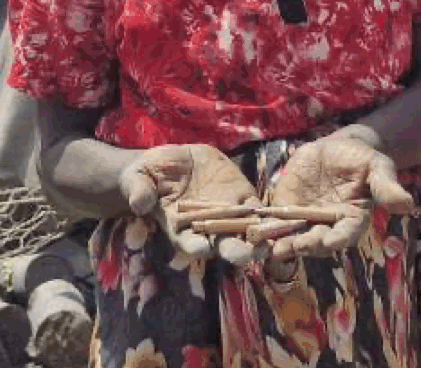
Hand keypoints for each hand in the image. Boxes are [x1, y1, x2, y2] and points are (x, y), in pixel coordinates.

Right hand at [118, 144, 260, 265]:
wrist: (169, 164)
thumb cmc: (147, 177)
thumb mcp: (138, 179)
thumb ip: (140, 191)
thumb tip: (138, 202)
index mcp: (181, 229)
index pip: (189, 242)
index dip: (196, 245)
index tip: (203, 247)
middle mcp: (206, 229)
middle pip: (223, 245)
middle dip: (236, 251)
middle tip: (248, 256)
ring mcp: (227, 214)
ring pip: (246, 232)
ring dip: (260, 238)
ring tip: (272, 241)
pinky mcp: (241, 197)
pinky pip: (257, 208)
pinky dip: (270, 215)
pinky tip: (282, 218)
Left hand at [266, 136, 413, 259]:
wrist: (337, 149)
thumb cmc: (362, 160)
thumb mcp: (378, 168)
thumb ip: (387, 187)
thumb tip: (407, 204)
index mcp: (351, 221)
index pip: (345, 235)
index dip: (337, 239)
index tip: (328, 242)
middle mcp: (327, 227)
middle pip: (315, 241)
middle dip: (303, 245)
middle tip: (290, 248)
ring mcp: (304, 219)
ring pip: (292, 235)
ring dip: (280, 242)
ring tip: (268, 247)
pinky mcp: (285, 207)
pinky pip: (273, 220)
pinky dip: (262, 225)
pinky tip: (251, 229)